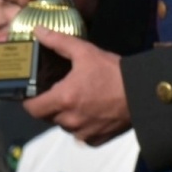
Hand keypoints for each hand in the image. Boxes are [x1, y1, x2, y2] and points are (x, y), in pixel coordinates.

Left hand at [22, 28, 128, 143]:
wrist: (142, 93)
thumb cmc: (113, 72)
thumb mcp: (85, 52)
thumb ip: (58, 42)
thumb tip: (38, 30)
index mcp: (63, 99)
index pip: (31, 109)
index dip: (29, 101)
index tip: (33, 92)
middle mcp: (69, 120)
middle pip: (47, 117)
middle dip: (49, 105)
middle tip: (58, 91)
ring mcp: (83, 133)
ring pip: (64, 125)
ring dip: (66, 115)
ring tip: (78, 99)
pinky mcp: (96, 140)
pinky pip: (80, 135)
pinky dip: (82, 125)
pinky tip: (91, 111)